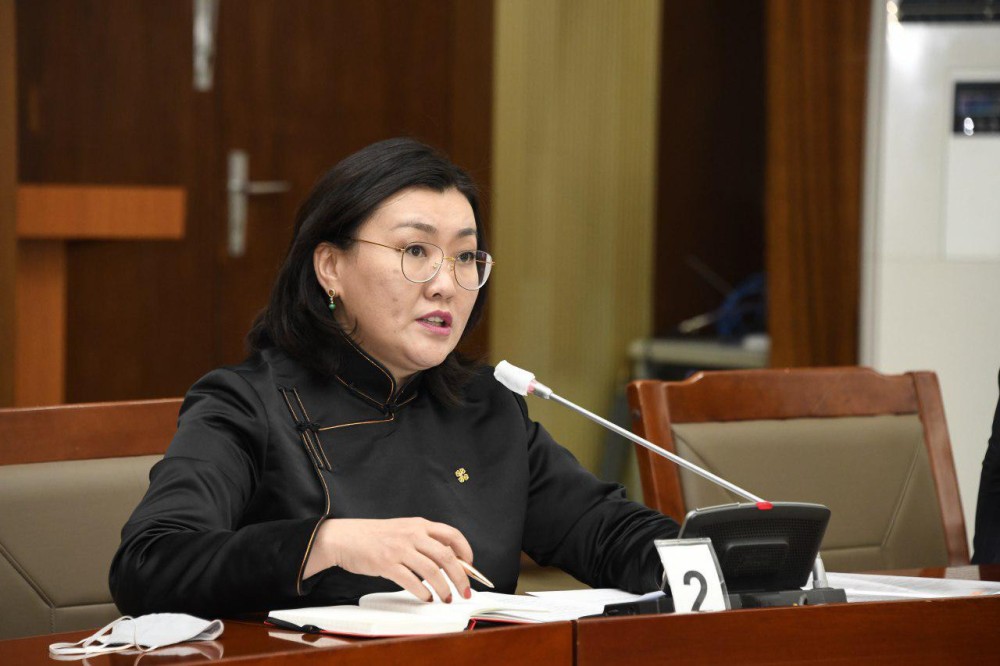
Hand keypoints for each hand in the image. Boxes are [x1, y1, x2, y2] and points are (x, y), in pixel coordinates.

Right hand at [303, 517, 473, 601]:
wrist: (345, 537)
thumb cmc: (376, 536)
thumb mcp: (404, 530)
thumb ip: (425, 541)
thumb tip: (449, 562)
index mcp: (419, 524)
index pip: (452, 534)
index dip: (466, 551)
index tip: (471, 566)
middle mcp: (412, 534)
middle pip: (446, 556)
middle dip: (460, 576)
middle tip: (465, 591)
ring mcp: (399, 549)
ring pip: (431, 571)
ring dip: (443, 588)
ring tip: (446, 598)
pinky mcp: (386, 563)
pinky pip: (411, 581)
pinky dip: (422, 592)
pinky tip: (426, 598)